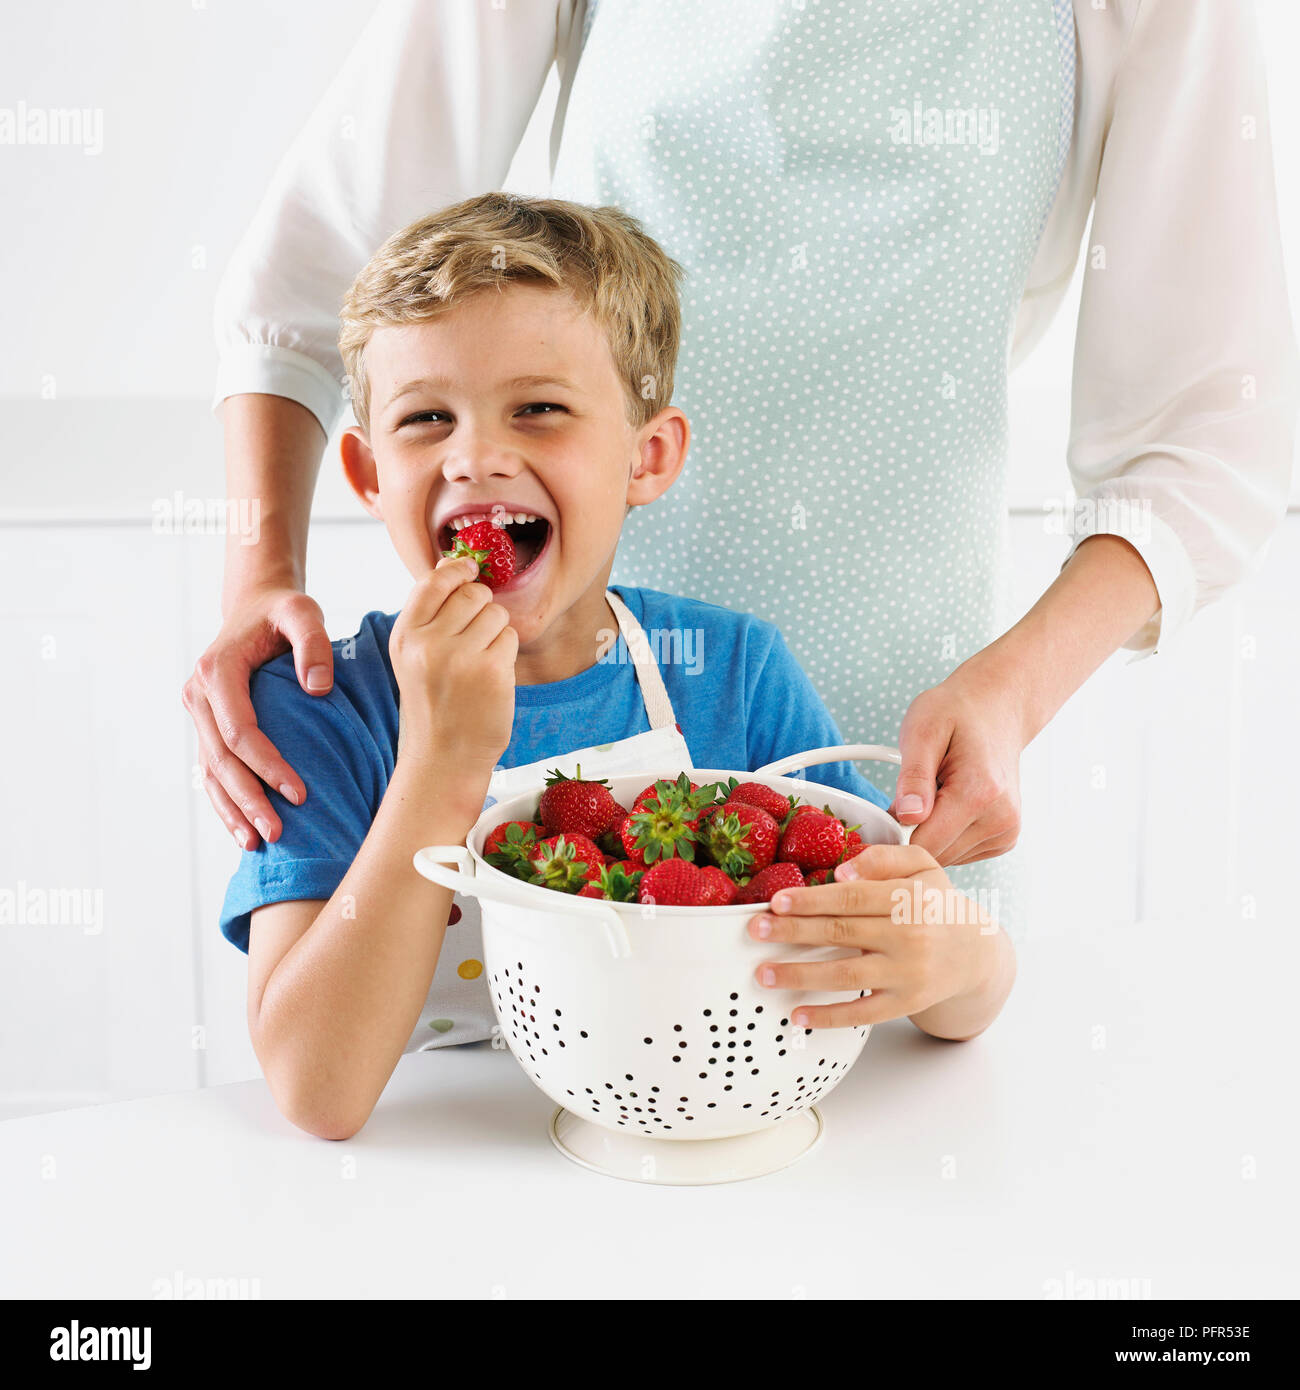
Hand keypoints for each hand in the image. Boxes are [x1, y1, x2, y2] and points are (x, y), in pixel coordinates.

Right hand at [183, 585, 333, 849]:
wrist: (256, 606)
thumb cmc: (283, 611)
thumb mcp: (302, 612)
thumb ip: (313, 643)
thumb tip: (318, 688)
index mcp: (216, 671)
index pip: (239, 731)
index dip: (266, 765)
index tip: (299, 793)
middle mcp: (198, 695)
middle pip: (222, 760)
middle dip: (249, 799)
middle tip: (278, 832)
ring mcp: (199, 713)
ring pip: (211, 772)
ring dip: (233, 810)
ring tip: (258, 843)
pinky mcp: (207, 726)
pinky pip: (213, 770)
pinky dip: (226, 801)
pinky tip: (244, 829)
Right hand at [389, 556, 517, 774]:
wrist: (443, 758)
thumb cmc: (435, 703)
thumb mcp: (414, 657)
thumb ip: (430, 615)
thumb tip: (453, 564)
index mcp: (405, 636)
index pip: (433, 581)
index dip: (457, 570)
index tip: (469, 572)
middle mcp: (428, 643)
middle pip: (472, 593)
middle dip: (482, 606)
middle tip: (475, 635)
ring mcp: (460, 657)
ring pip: (496, 613)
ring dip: (496, 631)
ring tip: (480, 661)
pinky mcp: (491, 671)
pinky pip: (510, 637)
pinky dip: (506, 653)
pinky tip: (491, 676)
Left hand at [745, 844, 999, 1028]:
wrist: (974, 952)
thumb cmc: (936, 903)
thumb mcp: (921, 867)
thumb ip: (883, 858)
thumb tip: (842, 867)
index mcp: (909, 897)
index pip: (852, 897)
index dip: (812, 899)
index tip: (776, 901)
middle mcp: (910, 935)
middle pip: (842, 932)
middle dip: (793, 932)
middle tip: (756, 931)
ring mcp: (908, 973)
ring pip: (846, 975)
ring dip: (800, 974)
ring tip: (763, 973)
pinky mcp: (905, 1003)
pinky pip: (863, 1013)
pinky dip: (829, 1017)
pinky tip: (798, 1015)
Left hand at [891, 660, 1025, 865]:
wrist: (996, 709)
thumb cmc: (956, 713)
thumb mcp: (923, 729)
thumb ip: (913, 775)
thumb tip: (907, 815)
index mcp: (980, 792)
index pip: (924, 843)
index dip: (893, 834)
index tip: (879, 817)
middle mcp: (1001, 818)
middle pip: (934, 855)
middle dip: (909, 834)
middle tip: (904, 799)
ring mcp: (1006, 831)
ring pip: (946, 858)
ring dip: (927, 835)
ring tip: (931, 796)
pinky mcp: (1004, 838)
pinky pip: (959, 854)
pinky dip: (945, 836)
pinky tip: (946, 806)